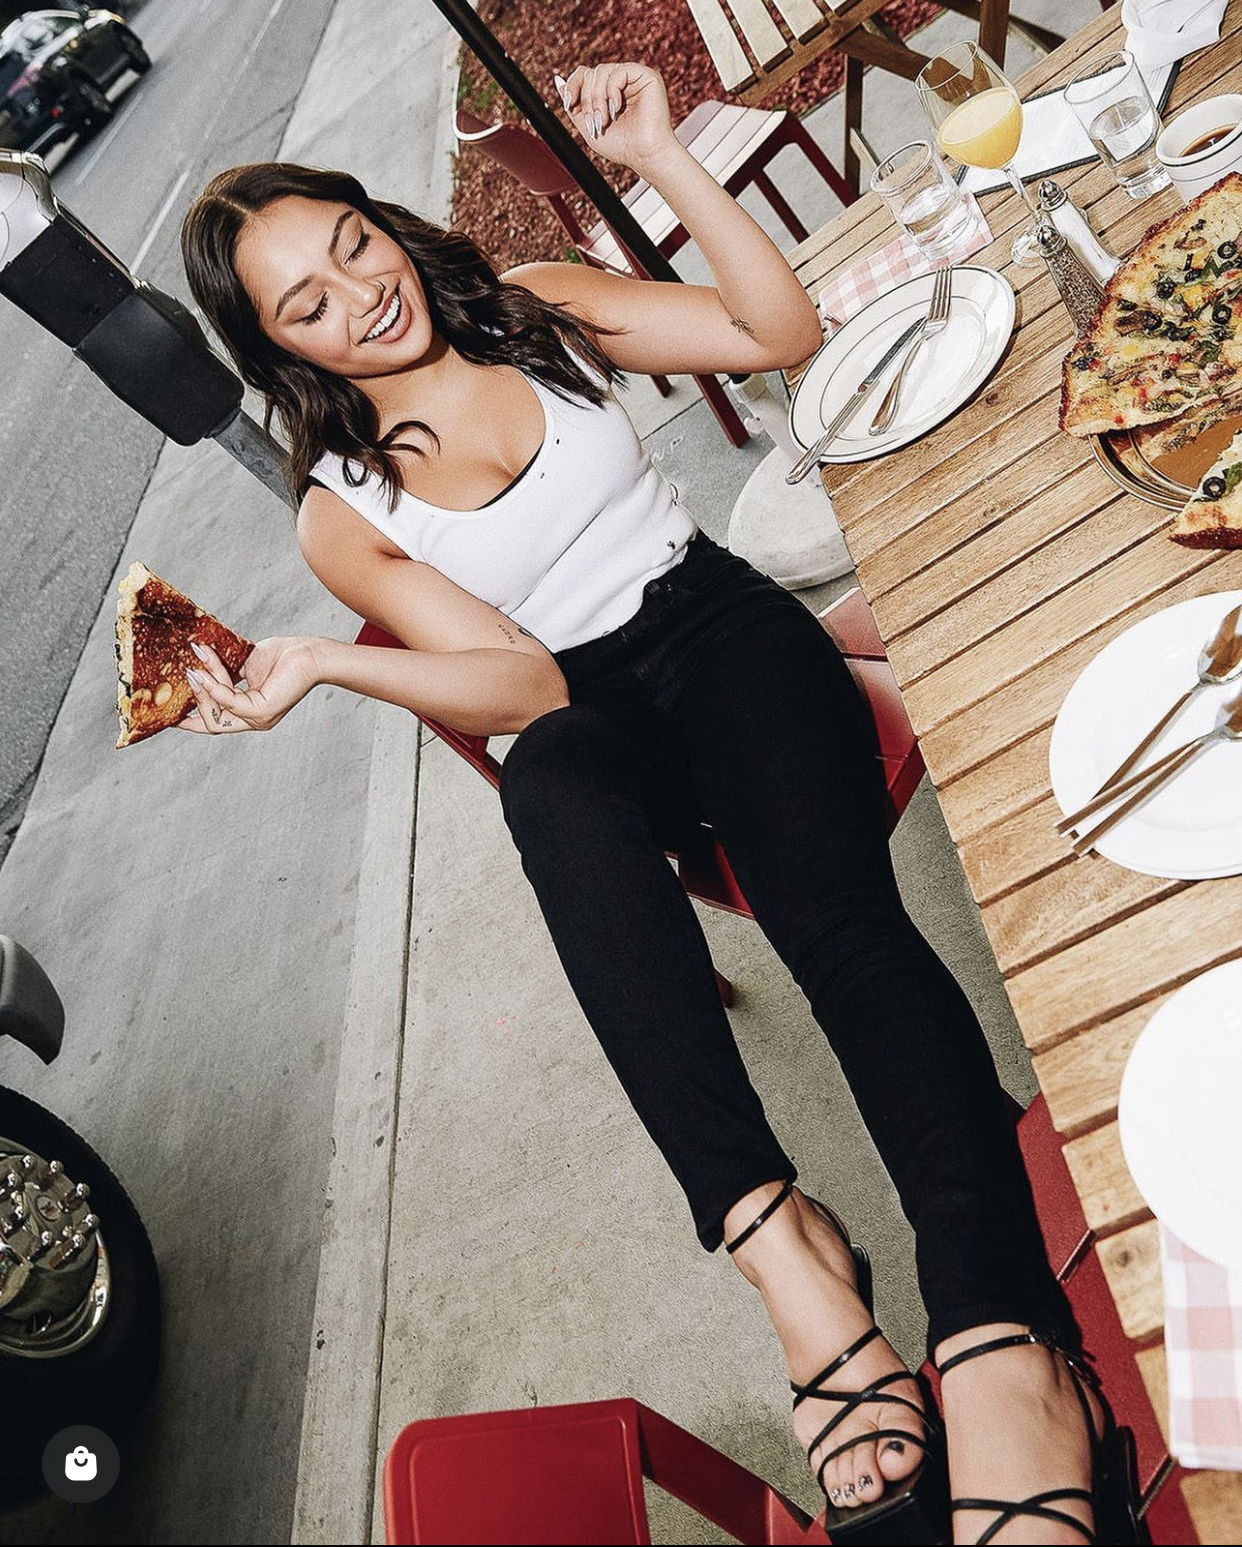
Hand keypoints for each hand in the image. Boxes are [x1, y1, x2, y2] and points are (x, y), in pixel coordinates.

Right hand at [179, 635, 320, 735]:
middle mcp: (254, 721)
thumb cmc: (282, 656)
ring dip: (205, 684)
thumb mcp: (244, 665)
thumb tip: (196, 668)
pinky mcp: (262, 711)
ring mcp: (259, 720)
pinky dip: (214, 685)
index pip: (216, 724)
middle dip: (195, 698)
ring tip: (197, 660)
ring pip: (217, 712)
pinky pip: (228, 702)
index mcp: (250, 713)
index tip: (170, 715)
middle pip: (211, 723)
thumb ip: (224, 674)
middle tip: (187, 672)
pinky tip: (204, 670)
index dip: (191, 722)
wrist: (308, 652)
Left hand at [554, 62, 675, 172]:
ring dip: (597, 98)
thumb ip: (573, 105)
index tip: (569, 104)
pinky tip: (616, 108)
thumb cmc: (622, 147)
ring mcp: (634, 77)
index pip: (585, 74)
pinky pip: (619, 71)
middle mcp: (621, 82)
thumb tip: (558, 80)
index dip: (573, 85)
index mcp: (609, 92)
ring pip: (602, 71)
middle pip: (591, 73)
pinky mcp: (646, 76)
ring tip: (605, 119)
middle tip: (595, 121)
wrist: (645, 156)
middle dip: (587, 99)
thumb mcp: (587, 126)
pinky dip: (612, 90)